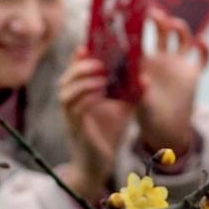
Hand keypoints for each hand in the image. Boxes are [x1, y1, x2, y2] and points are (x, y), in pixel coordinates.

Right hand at [58, 47, 133, 200]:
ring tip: (100, 75)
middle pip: (64, 79)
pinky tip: (100, 93)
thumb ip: (129, 91)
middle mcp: (70, 104)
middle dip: (79, 67)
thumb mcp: (122, 107)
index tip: (86, 45)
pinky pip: (75, 109)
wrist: (101, 163)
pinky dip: (86, 98)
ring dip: (81, 81)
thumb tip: (144, 75)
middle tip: (98, 62)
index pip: (73, 72)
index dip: (76, 58)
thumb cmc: (108, 133)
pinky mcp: (76, 129)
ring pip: (65, 92)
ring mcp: (70, 117)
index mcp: (78, 96)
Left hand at [136, 8, 208, 154]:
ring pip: (182, 40)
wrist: (164, 130)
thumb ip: (140, 91)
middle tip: (154, 14)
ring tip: (173, 24)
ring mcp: (177, 65)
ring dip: (179, 29)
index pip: (141, 39)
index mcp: (143, 63)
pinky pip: (202, 59)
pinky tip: (201, 41)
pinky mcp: (192, 74)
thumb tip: (142, 79)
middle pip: (163, 34)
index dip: (140, 28)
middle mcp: (160, 60)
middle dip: (160, 22)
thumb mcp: (140, 103)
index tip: (135, 15)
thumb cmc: (144, 115)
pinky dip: (205, 50)